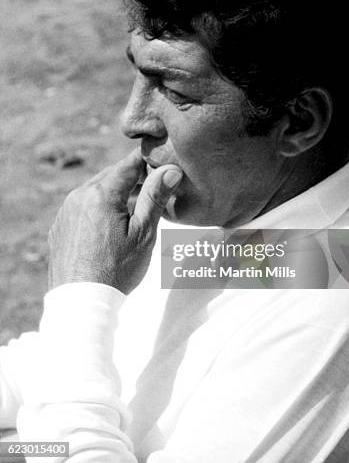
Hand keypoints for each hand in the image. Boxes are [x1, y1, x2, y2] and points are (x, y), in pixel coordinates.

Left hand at [48, 151, 182, 293]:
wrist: (80, 304)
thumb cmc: (117, 270)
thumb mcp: (143, 233)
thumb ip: (155, 198)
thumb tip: (170, 170)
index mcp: (101, 193)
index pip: (128, 165)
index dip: (148, 162)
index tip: (162, 162)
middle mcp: (78, 196)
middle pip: (111, 175)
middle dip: (133, 178)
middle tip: (155, 185)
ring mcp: (66, 212)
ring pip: (95, 190)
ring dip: (116, 193)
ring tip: (136, 207)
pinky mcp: (60, 227)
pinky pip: (82, 207)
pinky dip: (99, 208)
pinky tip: (112, 224)